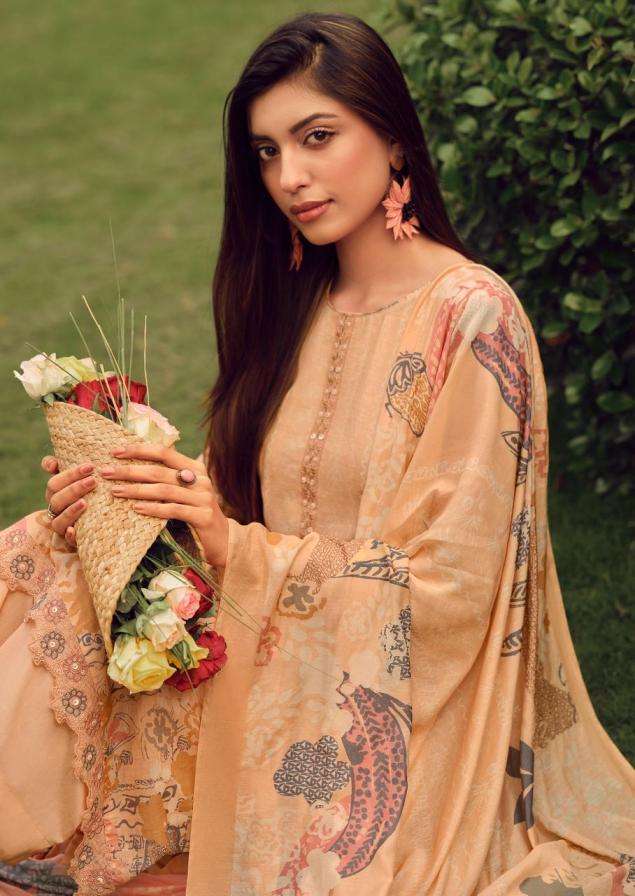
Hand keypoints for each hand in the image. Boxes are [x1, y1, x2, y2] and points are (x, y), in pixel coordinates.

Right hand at [42, 456, 96, 546]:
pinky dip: (69, 536)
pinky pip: (66, 541)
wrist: (100, 523)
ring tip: (85, 502)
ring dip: (70, 511)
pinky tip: (73, 530)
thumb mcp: (81, 480)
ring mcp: (62, 526)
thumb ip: (67, 466)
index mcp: (56, 494)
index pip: (55, 483)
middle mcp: (56, 510)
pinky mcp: (71, 541)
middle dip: (74, 489)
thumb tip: (52, 464)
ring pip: (58, 520)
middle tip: (93, 480)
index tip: (89, 466)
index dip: (69, 475)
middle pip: (57, 499)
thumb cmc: (89, 494)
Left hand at [100, 443, 228, 569]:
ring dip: (137, 490)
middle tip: (107, 472)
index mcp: (195, 468)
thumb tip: (130, 469)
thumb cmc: (195, 516)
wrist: (224, 541)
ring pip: (164, 490)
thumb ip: (166, 480)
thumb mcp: (183, 494)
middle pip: (160, 470)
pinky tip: (136, 509)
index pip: (164, 452)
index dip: (139, 450)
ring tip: (116, 491)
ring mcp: (204, 498)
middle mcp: (201, 480)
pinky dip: (153, 508)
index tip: (115, 452)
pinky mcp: (203, 516)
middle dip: (130, 470)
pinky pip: (173, 510)